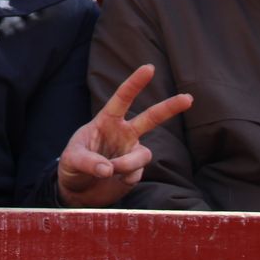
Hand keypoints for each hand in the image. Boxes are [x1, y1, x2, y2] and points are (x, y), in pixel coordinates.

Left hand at [58, 64, 192, 208]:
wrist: (77, 191)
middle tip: (188, 98)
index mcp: (107, 121)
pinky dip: (125, 177)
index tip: (149, 68)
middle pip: (151, 118)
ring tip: (111, 170)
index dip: (135, 83)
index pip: (122, 98)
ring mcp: (131, 152)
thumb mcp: (72, 159)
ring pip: (143, 154)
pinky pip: (137, 173)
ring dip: (128, 163)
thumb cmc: (72, 166)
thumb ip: (88, 162)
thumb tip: (109, 168)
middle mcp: (123, 134)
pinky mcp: (134, 172)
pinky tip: (114, 180)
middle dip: (170, 108)